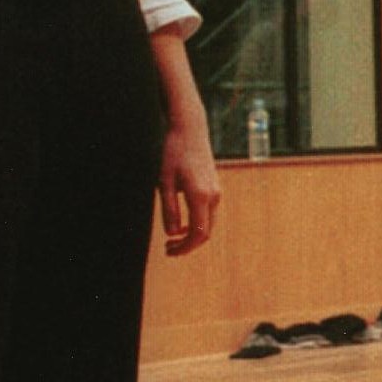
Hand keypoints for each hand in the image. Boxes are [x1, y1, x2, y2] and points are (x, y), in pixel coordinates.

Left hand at [159, 118, 220, 256]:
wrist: (190, 130)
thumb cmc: (173, 154)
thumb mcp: (164, 183)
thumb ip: (169, 210)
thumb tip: (173, 233)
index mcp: (200, 196)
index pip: (198, 234)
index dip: (184, 248)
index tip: (168, 251)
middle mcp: (213, 196)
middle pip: (206, 233)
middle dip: (188, 245)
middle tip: (167, 248)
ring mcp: (217, 192)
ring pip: (208, 224)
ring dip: (192, 235)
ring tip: (172, 238)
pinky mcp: (215, 188)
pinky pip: (209, 214)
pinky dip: (197, 224)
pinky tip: (182, 224)